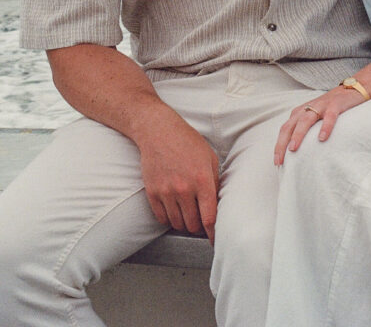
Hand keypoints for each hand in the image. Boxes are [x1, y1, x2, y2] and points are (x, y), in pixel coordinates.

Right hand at [136, 111, 219, 243]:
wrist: (158, 131)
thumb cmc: (187, 141)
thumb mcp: (210, 157)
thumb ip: (215, 181)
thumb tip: (218, 204)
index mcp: (202, 180)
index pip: (209, 218)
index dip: (214, 233)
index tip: (215, 239)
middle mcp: (184, 189)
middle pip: (193, 225)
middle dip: (198, 226)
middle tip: (200, 221)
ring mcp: (166, 192)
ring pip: (177, 224)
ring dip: (184, 224)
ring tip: (188, 215)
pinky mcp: (152, 192)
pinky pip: (161, 218)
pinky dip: (169, 219)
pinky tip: (174, 211)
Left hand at [273, 86, 364, 165]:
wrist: (353, 88)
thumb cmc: (332, 108)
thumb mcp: (316, 118)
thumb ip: (307, 130)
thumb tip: (299, 154)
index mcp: (301, 112)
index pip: (285, 129)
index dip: (279, 145)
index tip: (277, 162)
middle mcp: (308, 108)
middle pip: (290, 125)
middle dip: (282, 143)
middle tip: (280, 160)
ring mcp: (321, 105)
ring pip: (305, 120)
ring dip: (298, 134)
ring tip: (293, 149)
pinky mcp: (336, 104)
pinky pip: (330, 116)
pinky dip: (325, 126)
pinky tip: (322, 138)